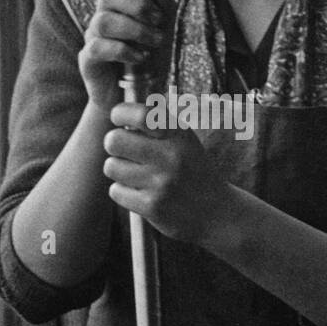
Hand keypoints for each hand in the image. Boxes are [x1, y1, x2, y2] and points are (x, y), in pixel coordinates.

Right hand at [78, 0, 169, 113]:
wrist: (127, 100)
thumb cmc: (143, 62)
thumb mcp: (160, 34)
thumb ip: (163, 10)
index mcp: (117, 4)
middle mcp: (102, 16)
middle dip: (136, 3)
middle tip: (158, 19)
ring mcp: (92, 37)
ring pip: (104, 20)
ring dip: (135, 29)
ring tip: (154, 43)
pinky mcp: (88, 59)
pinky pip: (98, 47)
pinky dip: (123, 50)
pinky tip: (140, 58)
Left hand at [103, 101, 234, 243]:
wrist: (215, 211)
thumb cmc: (190, 169)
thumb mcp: (183, 140)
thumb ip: (154, 125)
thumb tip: (116, 116)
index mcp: (179, 134)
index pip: (140, 114)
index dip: (120, 113)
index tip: (118, 119)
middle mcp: (172, 155)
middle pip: (114, 140)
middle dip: (114, 144)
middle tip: (124, 150)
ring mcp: (162, 183)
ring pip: (111, 167)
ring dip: (119, 170)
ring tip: (136, 174)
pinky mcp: (152, 207)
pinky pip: (115, 191)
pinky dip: (123, 192)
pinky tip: (141, 192)